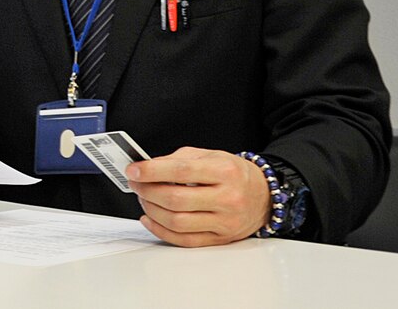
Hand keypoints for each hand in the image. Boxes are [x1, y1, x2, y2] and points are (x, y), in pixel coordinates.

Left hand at [125, 146, 270, 245]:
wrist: (264, 196)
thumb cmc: (234, 173)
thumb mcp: (210, 155)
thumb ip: (178, 159)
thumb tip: (147, 167)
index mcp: (224, 172)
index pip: (181, 171)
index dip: (151, 171)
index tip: (133, 170)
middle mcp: (228, 198)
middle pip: (176, 199)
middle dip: (147, 191)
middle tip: (135, 183)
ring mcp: (225, 222)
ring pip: (178, 222)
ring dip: (151, 210)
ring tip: (144, 198)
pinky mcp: (221, 239)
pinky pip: (185, 240)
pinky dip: (161, 231)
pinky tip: (150, 219)